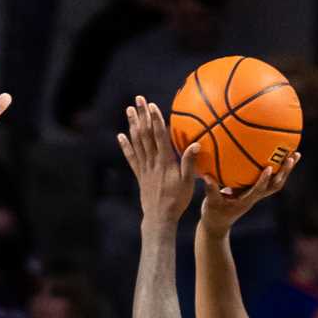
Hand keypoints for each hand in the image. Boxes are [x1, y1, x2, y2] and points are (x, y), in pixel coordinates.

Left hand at [118, 96, 198, 227]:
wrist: (159, 218)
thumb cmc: (177, 201)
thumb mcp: (188, 182)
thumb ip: (190, 163)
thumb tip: (196, 144)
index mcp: (165, 162)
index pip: (159, 136)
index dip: (155, 120)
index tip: (152, 105)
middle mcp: (152, 162)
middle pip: (145, 134)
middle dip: (142, 115)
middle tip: (138, 99)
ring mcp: (144, 168)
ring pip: (136, 142)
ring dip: (133, 125)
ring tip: (129, 110)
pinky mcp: (139, 175)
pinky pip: (131, 158)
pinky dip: (126, 146)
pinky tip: (121, 135)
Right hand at [198, 152, 300, 236]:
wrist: (218, 224)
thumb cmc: (213, 215)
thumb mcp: (210, 204)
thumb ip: (210, 190)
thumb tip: (207, 176)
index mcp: (245, 201)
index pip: (258, 191)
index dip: (264, 180)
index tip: (269, 167)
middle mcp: (255, 197)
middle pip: (275, 185)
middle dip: (285, 171)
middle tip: (292, 156)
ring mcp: (256, 195)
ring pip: (276, 182)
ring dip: (286, 170)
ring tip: (294, 154)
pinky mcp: (254, 191)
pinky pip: (269, 180)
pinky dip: (277, 169)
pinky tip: (278, 156)